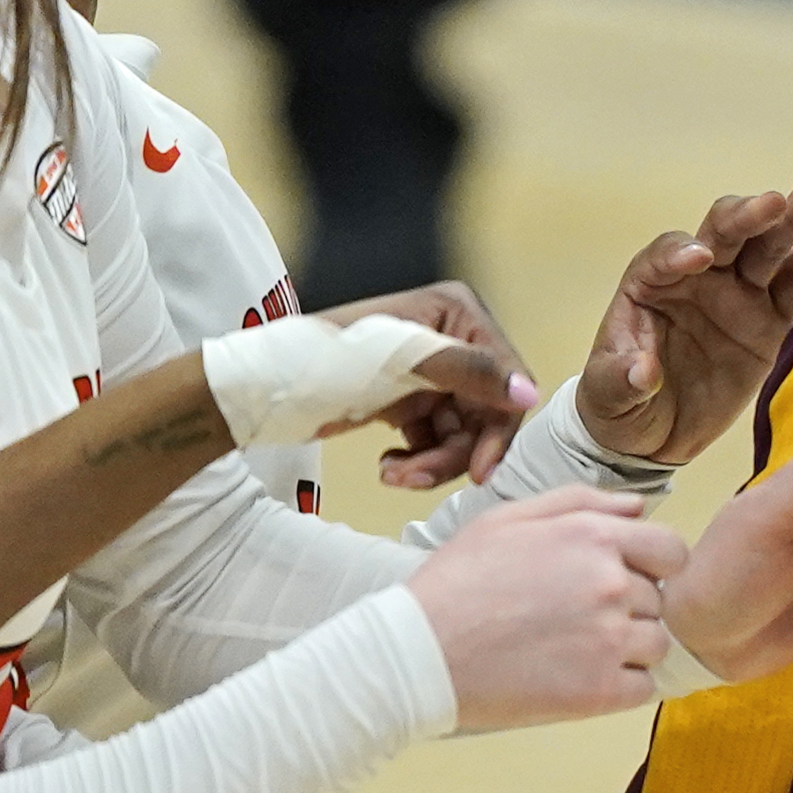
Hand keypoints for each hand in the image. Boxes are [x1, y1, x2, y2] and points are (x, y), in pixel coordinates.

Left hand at [328, 281, 534, 488]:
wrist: (262, 388)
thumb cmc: (327, 358)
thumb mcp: (402, 361)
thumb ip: (470, 372)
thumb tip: (529, 394)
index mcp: (459, 314)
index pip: (505, 377)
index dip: (499, 427)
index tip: (480, 472)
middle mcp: (453, 340)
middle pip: (485, 412)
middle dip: (454, 452)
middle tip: (414, 479)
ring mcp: (430, 375)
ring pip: (460, 434)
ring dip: (433, 463)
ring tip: (392, 476)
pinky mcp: (408, 404)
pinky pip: (434, 443)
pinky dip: (417, 462)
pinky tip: (388, 466)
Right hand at [404, 488, 684, 731]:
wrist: (417, 653)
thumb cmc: (457, 583)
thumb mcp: (509, 518)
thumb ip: (582, 503)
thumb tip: (639, 508)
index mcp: (595, 537)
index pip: (672, 551)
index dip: (654, 566)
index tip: (628, 580)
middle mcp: (612, 584)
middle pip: (659, 599)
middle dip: (631, 607)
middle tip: (578, 619)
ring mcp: (609, 640)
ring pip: (656, 644)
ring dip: (629, 648)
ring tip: (576, 650)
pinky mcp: (599, 692)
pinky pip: (643, 688)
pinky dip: (621, 686)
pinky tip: (580, 678)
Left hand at [578, 163, 792, 463]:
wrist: (656, 437)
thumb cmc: (621, 405)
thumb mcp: (608, 396)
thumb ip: (621, 380)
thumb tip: (643, 372)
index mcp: (651, 283)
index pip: (665, 254)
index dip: (679, 252)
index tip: (698, 259)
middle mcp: (698, 275)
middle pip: (724, 233)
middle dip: (747, 216)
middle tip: (774, 203)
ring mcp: (738, 294)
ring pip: (767, 246)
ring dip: (792, 216)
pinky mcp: (770, 319)